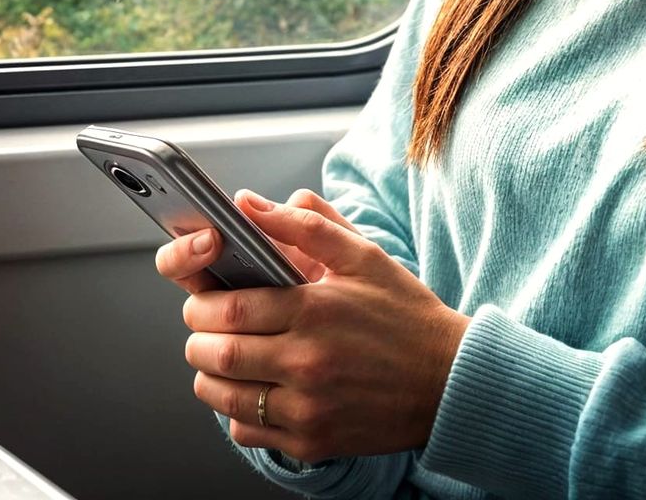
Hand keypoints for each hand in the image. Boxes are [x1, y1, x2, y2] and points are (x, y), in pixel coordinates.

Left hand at [174, 188, 471, 465]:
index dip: (203, 305)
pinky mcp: (310, 440)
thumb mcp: (364, 256)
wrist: (447, 379)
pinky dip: (237, 412)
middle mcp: (308, 362)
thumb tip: (250, 205)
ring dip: (210, 376)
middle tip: (206, 330)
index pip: (232, 309)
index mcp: (317, 310)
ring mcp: (308, 407)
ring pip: (224, 397)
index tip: (202, 301)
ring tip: (224, 358)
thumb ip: (305, 225)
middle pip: (218, 355)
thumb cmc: (406, 313)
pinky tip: (256, 389)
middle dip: (198, 340)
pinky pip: (247, 431)